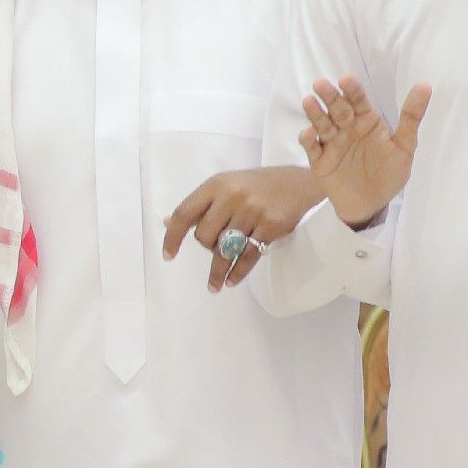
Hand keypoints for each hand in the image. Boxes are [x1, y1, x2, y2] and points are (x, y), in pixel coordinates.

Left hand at [162, 166, 324, 291]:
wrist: (300, 182)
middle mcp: (232, 196)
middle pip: (204, 236)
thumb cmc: (257, 185)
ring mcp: (253, 211)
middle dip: (206, 247)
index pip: (184, 214)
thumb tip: (168, 223)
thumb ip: (200, 205)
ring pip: (226, 250)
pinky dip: (238, 272)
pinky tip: (231, 281)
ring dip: (218, 271)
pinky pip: (248, 256)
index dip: (172, 237)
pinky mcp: (271, 226)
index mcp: (216, 184)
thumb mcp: (226, 185)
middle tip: (215, 249)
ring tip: (214, 286)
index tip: (168, 255)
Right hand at [298, 77, 429, 227]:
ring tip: (309, 102)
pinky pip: (312, 148)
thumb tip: (425, 85)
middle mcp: (346, 129)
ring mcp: (331, 144)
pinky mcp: (320, 161)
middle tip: (320, 84)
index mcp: (366, 121)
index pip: (358, 101)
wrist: (372, 204)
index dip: (352, 90)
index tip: (345, 79)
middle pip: (337, 109)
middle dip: (329, 97)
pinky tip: (308, 134)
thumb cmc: (389, 173)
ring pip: (322, 125)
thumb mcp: (405, 145)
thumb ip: (411, 116)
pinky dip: (308, 141)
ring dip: (315, 114)